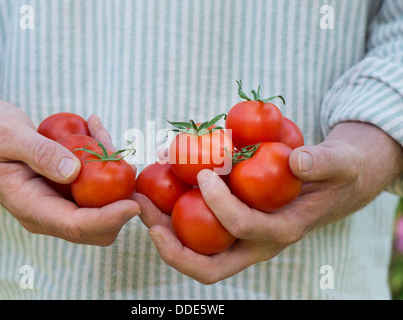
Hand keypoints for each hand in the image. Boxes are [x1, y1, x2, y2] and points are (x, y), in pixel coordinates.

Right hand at [0, 100, 139, 245]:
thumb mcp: (8, 136)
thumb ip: (39, 153)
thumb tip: (75, 173)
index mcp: (30, 207)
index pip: (76, 226)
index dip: (109, 218)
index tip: (134, 204)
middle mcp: (47, 212)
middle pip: (97, 227)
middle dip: (121, 203)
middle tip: (129, 165)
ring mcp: (59, 203)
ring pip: (102, 205)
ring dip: (114, 175)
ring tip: (101, 131)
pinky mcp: (67, 190)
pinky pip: (96, 185)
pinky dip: (104, 161)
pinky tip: (96, 129)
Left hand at [135, 122, 402, 283]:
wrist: (334, 184)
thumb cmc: (337, 173)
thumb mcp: (339, 163)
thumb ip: (323, 162)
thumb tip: (297, 161)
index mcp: (282, 231)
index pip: (244, 227)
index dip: (220, 205)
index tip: (204, 174)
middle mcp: (257, 244)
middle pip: (207, 265)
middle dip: (172, 245)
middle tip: (146, 214)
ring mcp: (242, 239)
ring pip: (196, 254)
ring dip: (164, 233)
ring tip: (141, 203)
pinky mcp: (232, 227)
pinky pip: (199, 233)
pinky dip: (174, 218)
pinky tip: (160, 190)